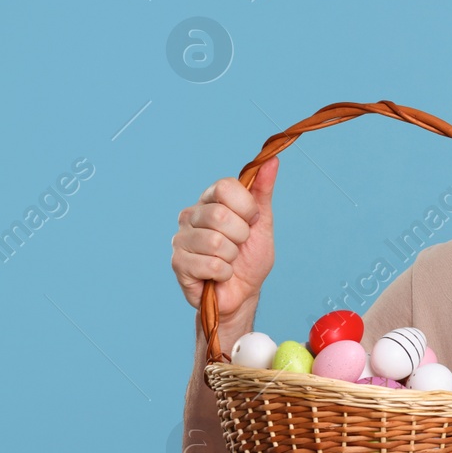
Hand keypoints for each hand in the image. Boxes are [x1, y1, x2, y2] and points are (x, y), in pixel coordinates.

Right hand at [171, 155, 278, 321]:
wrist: (243, 292)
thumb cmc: (250, 257)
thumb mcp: (262, 222)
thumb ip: (262, 191)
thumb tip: (271, 160)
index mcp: (210, 200)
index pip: (225, 186)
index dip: (246, 207)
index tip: (251, 221)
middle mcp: (191, 215)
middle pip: (220, 215)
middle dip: (240, 235)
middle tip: (239, 245)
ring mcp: (181, 238)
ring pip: (216, 242)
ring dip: (232, 257)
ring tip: (229, 260)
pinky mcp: (178, 262)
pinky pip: (212, 265)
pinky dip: (225, 273)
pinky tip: (220, 274)